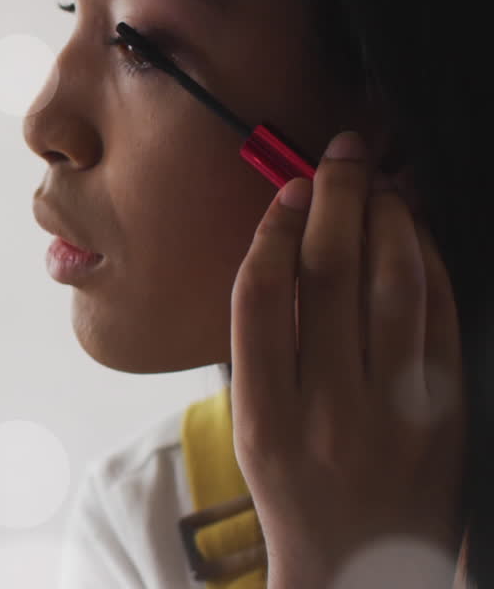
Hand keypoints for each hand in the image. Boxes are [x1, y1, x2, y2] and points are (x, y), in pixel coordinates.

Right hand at [229, 130, 466, 586]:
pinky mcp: (446, 410)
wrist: (363, 567)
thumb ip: (265, 345)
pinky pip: (441, 316)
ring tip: (381, 181)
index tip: (288, 189)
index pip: (262, 299)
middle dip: (337, 201)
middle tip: (341, 155)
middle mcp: (329, 411)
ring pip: (392, 286)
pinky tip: (415, 233)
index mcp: (265, 416)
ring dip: (388, 218)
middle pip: (330, 277)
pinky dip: (428, 261)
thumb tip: (290, 245)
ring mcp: (395, 411)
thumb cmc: (297, 488)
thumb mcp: (256, 426)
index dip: (275, 231)